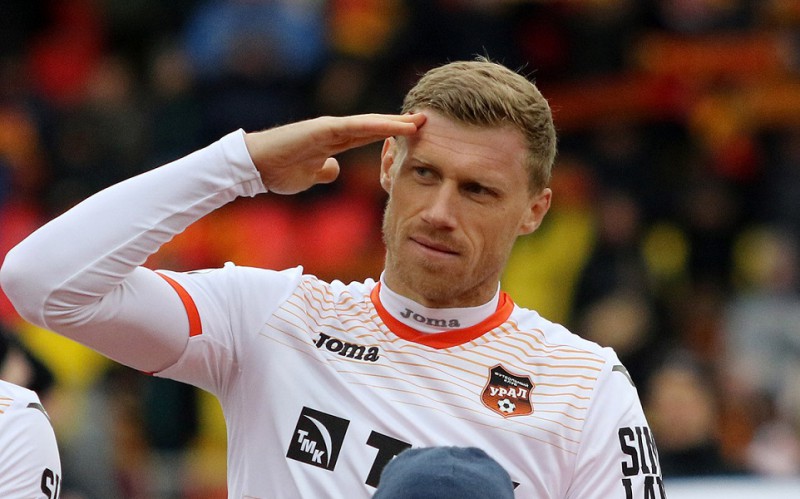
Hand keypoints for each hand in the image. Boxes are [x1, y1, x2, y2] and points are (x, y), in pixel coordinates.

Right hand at [244, 113, 425, 194]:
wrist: (254, 167)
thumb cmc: (278, 170)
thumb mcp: (309, 175)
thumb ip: (323, 170)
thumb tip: (334, 168)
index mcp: (333, 142)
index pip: (368, 137)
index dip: (391, 135)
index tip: (413, 136)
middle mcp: (334, 131)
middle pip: (374, 127)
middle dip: (400, 125)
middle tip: (427, 121)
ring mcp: (329, 128)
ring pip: (368, 124)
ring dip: (395, 123)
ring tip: (419, 121)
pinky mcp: (322, 130)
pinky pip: (354, 127)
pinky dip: (376, 125)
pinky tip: (394, 124)